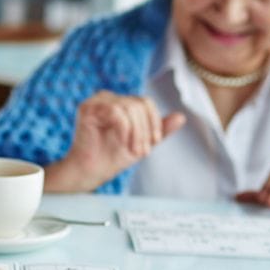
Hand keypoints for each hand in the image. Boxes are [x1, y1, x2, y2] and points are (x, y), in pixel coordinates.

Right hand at [47, 91, 184, 191]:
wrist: (91, 172)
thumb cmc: (113, 157)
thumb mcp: (143, 143)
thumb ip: (159, 130)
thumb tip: (182, 117)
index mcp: (121, 102)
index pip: (145, 102)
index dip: (154, 121)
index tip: (154, 143)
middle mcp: (108, 97)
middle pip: (139, 104)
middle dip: (145, 131)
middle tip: (142, 153)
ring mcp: (97, 101)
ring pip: (130, 108)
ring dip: (136, 132)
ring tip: (133, 151)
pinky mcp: (87, 108)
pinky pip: (117, 112)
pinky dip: (124, 130)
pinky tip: (122, 142)